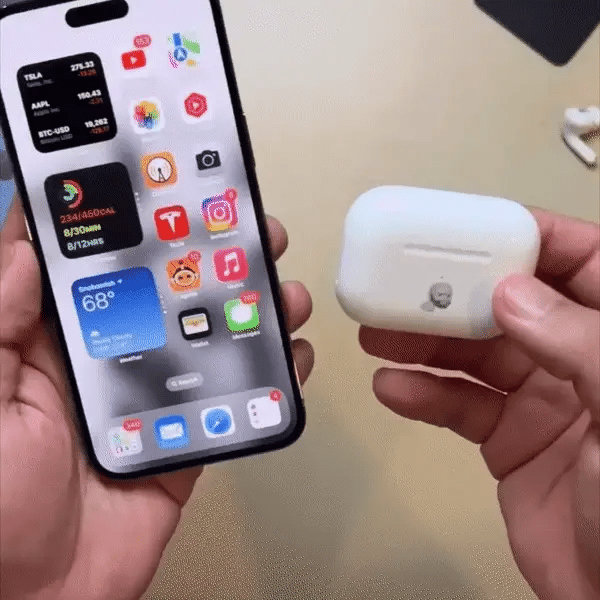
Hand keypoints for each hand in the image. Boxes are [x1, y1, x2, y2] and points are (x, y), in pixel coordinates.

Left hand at [0, 200, 313, 599]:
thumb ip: (0, 321)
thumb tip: (23, 241)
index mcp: (57, 340)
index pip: (100, 264)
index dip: (130, 218)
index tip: (165, 179)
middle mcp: (113, 358)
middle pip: (170, 292)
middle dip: (212, 253)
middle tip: (246, 224)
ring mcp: (159, 396)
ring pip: (213, 337)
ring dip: (252, 307)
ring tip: (280, 286)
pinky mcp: (191, 437)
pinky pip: (237, 398)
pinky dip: (271, 374)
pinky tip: (291, 352)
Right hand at [360, 209, 598, 599]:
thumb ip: (577, 342)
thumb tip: (513, 292)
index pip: (579, 262)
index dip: (528, 238)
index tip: (474, 229)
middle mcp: (578, 359)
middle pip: (508, 305)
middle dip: (455, 291)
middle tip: (404, 281)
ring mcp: (540, 399)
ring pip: (474, 353)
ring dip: (425, 341)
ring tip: (379, 331)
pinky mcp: (507, 438)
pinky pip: (458, 405)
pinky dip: (423, 394)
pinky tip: (393, 387)